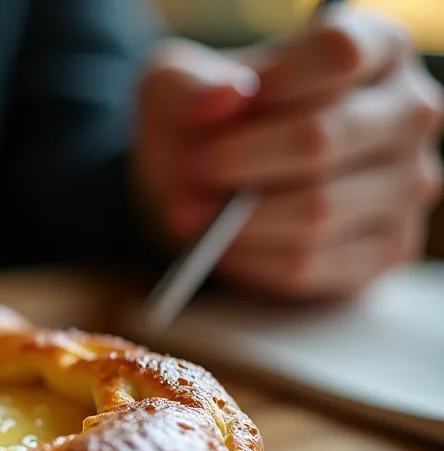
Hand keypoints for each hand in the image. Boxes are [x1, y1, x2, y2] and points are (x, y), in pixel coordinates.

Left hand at [134, 7, 443, 299]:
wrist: (208, 184)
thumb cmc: (206, 120)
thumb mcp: (177, 87)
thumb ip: (191, 86)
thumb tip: (228, 97)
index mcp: (376, 48)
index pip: (339, 54)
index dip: (276, 81)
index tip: (227, 104)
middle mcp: (409, 111)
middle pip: (324, 137)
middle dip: (241, 160)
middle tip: (192, 170)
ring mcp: (409, 183)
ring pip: (318, 210)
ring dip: (239, 219)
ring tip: (188, 213)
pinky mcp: (389, 247)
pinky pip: (312, 264)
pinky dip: (253, 261)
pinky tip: (220, 248)